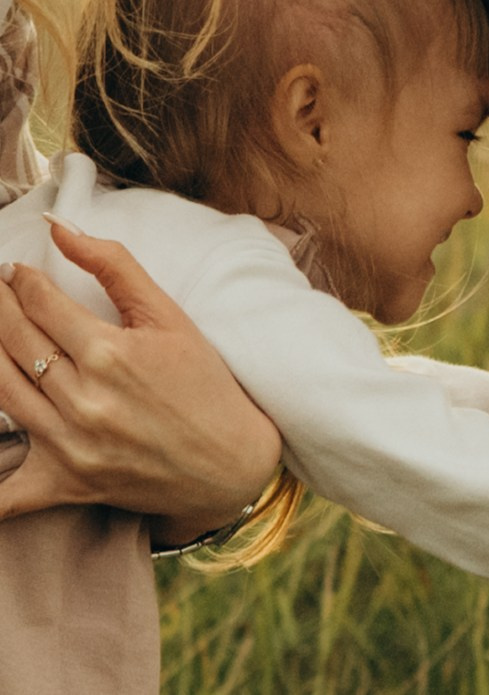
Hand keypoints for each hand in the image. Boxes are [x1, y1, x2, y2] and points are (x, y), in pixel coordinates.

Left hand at [0, 222, 281, 543]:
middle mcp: (83, 401)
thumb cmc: (204, 382)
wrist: (231, 462)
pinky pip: (9, 493)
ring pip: (1, 391)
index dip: (20, 280)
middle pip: (15, 341)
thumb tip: (60, 228)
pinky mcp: (67, 485)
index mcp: (108, 353)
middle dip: (0, 307)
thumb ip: (113, 265)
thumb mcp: (168, 314)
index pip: (40, 303)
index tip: (14, 270)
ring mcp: (71, 447)